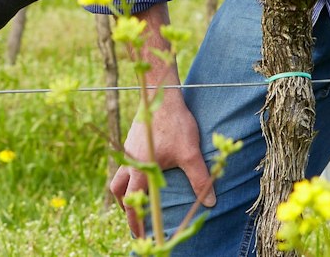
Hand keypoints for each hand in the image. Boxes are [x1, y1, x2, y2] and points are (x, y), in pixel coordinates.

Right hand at [107, 8, 214, 232]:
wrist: (161, 94)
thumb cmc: (176, 124)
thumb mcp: (191, 153)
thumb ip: (199, 179)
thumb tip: (210, 202)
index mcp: (140, 169)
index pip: (133, 202)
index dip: (135, 221)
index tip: (138, 235)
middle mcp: (130, 161)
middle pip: (120, 191)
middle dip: (126, 208)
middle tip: (134, 220)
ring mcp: (128, 149)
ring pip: (119, 174)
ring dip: (124, 189)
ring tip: (134, 197)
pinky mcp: (132, 139)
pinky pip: (125, 161)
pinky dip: (130, 172)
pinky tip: (143, 170)